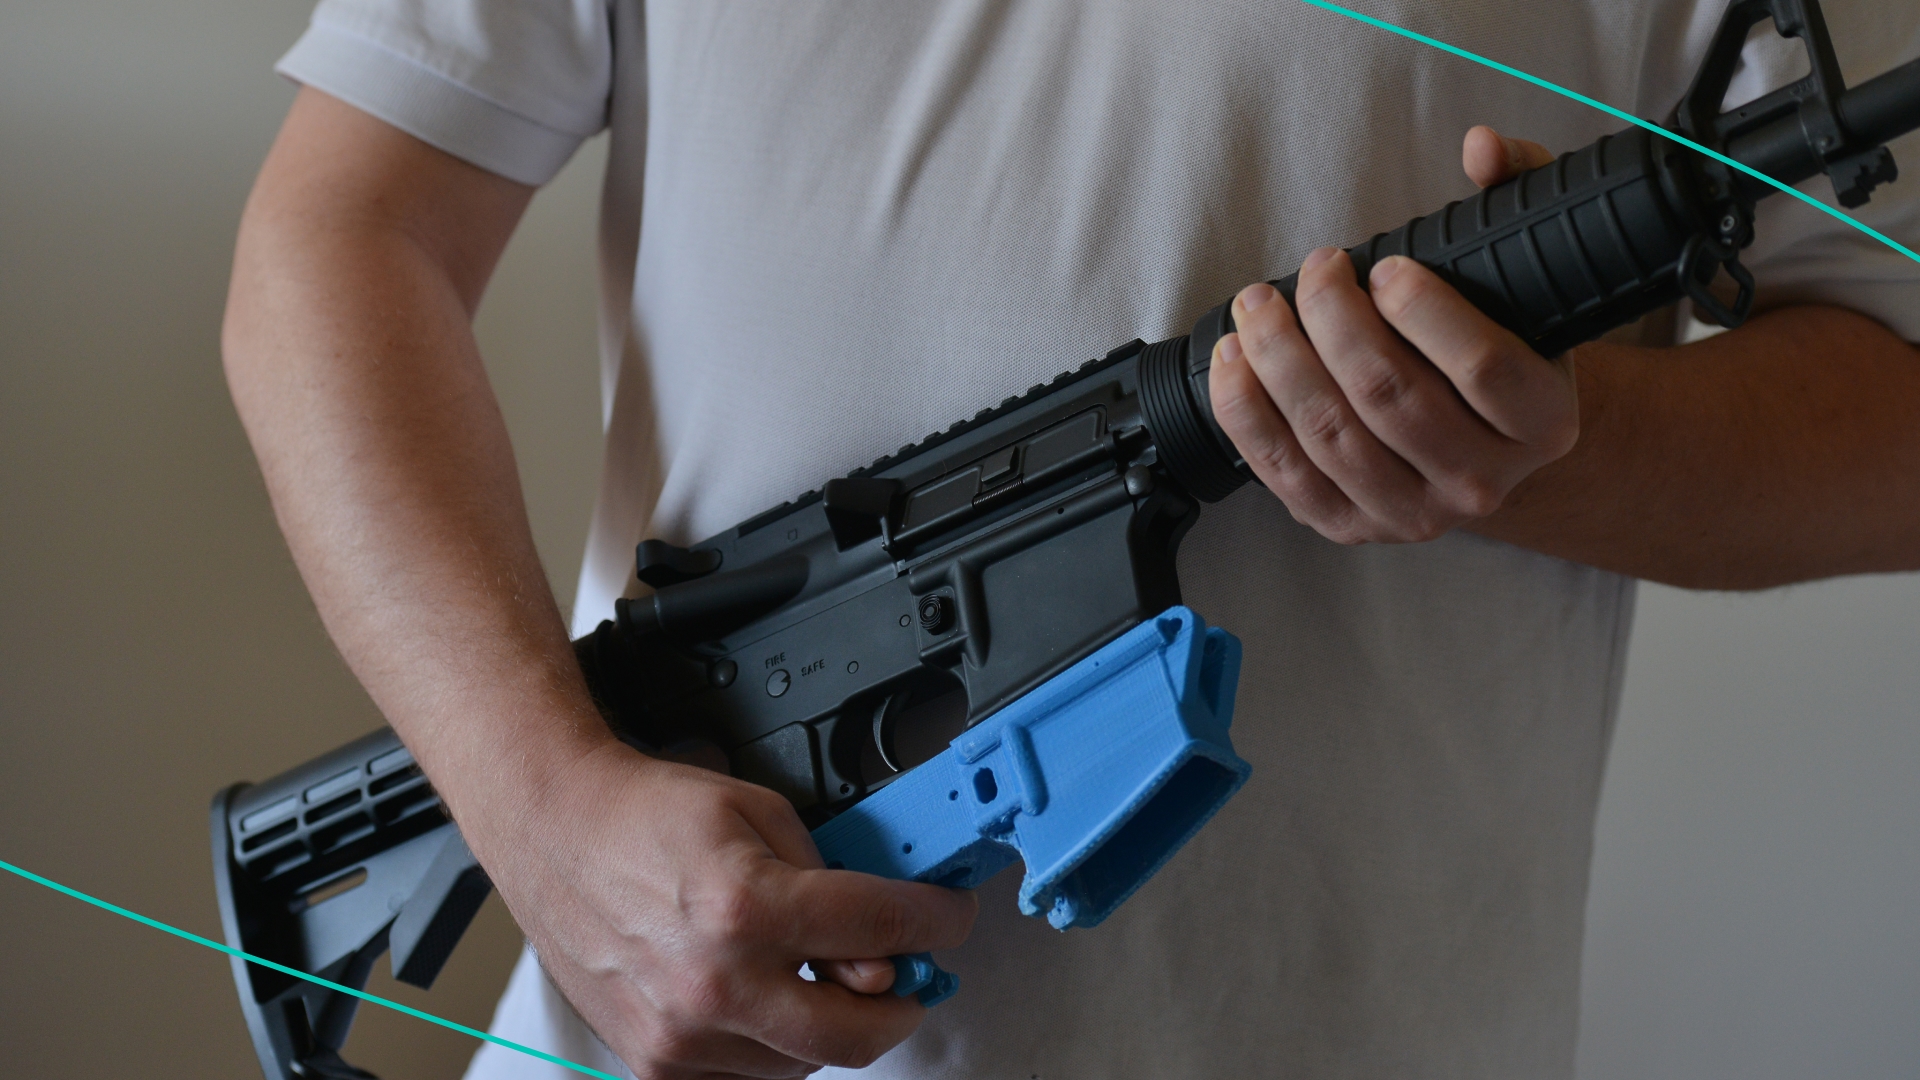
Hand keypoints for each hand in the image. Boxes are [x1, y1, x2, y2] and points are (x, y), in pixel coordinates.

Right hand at [466, 738, 977, 1078]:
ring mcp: (681, 1033)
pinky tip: (768, 998)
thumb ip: (830, 879)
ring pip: (806, 1064)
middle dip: (903, 1006)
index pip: (881, 930)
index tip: (950, 919)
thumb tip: (882, 948)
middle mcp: (713, 982)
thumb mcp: (760, 812)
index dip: (937, 922)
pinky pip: (749, 1076)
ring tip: (818, 974)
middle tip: (911, 978)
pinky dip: (775, 1046)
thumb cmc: (645, 816)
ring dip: (832, 1024)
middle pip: (855, 1034)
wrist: (555, 830)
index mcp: (744, 905)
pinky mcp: (656, 1062)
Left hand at [1207, 126, 1576, 543]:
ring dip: (1280, 361)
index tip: (1384, 268)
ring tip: (1258, 306)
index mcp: (1544, 422)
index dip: (1426, 311)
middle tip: (1314, 270)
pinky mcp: (1351, 525)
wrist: (1478, 440)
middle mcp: (1484, 482)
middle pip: (1392, 397)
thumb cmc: (1495, 345)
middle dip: (1335, 322)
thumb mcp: (1526, 274)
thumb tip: (1481, 147)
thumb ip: (1519, 194)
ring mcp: (1415, 514)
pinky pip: (1284, 474)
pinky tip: (1233, 361)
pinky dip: (1247, 414)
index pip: (1485, 368)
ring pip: (1332, 435)